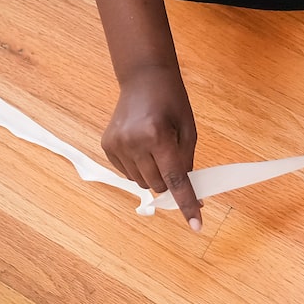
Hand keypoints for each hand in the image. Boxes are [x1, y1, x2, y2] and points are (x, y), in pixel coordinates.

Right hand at [102, 64, 201, 229]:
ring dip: (154, 174)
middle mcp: (134, 143)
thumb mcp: (188, 130)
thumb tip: (189, 193)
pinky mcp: (107, 146)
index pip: (175, 179)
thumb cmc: (172, 102)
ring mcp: (117, 145)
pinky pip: (128, 173)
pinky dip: (139, 167)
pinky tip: (142, 146)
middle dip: (170, 181)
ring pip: (142, 182)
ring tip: (157, 147)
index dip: (187, 203)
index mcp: (158, 136)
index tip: (196, 225)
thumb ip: (187, 162)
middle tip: (173, 160)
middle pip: (158, 185)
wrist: (143, 78)